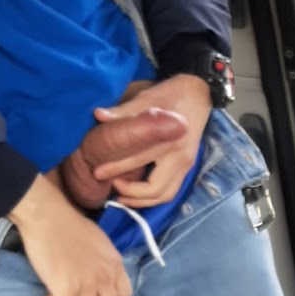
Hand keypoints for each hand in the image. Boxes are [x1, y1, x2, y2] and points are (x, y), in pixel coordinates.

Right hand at [9, 175, 132, 295]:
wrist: (48, 216)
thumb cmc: (69, 224)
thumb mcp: (100, 242)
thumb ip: (103, 261)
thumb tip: (94, 274)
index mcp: (115, 264)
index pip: (125, 295)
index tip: (93, 291)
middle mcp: (105, 277)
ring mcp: (87, 285)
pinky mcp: (66, 289)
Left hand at [87, 74, 210, 206]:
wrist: (197, 94)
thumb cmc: (169, 94)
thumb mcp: (145, 98)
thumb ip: (122, 112)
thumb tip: (98, 115)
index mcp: (169, 138)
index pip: (139, 160)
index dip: (116, 169)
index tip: (97, 172)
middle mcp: (179, 156)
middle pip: (155, 188)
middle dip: (131, 193)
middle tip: (111, 186)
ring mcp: (186, 165)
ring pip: (165, 195)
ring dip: (143, 201)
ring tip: (122, 197)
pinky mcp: (187, 168)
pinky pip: (170, 191)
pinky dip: (153, 197)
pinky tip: (137, 194)